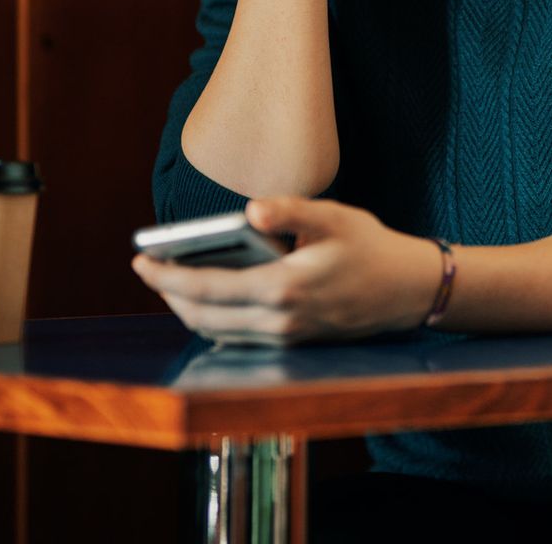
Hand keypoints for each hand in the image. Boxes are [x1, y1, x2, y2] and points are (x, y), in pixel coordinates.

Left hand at [130, 198, 443, 345]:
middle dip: (169, 295)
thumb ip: (290, 211)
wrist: (409, 291)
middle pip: (202, 316)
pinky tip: (209, 301)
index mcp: (284, 288)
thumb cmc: (372, 247)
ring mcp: (285, 338)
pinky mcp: (292, 343)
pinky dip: (213, 320)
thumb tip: (249, 210)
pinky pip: (237, 337)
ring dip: (188, 309)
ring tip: (172, 282)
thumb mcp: (334, 217)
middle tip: (149, 269)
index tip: (141, 261)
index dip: (167, 277)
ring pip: (217, 331)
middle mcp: (279, 321)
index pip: (208, 288)